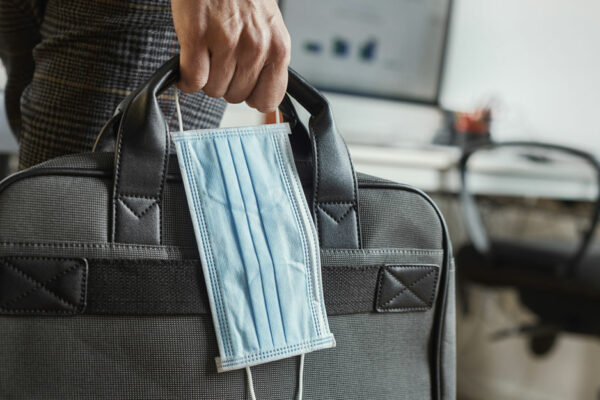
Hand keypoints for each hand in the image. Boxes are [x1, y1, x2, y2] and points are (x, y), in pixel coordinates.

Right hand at [172, 0, 290, 112]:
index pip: (268, 100)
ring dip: (205, 77)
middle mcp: (256, 48)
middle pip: (235, 97)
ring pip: (212, 89)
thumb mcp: (268, 28)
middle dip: (225, 82)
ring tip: (207, 53)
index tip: (244, 88)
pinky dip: (185, 77)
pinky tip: (189, 61)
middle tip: (221, 59)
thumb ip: (268, 61)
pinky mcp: (198, 36)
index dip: (251, 96)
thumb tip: (262, 99)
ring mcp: (227, 43)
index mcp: (278, 48)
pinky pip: (192, 79)